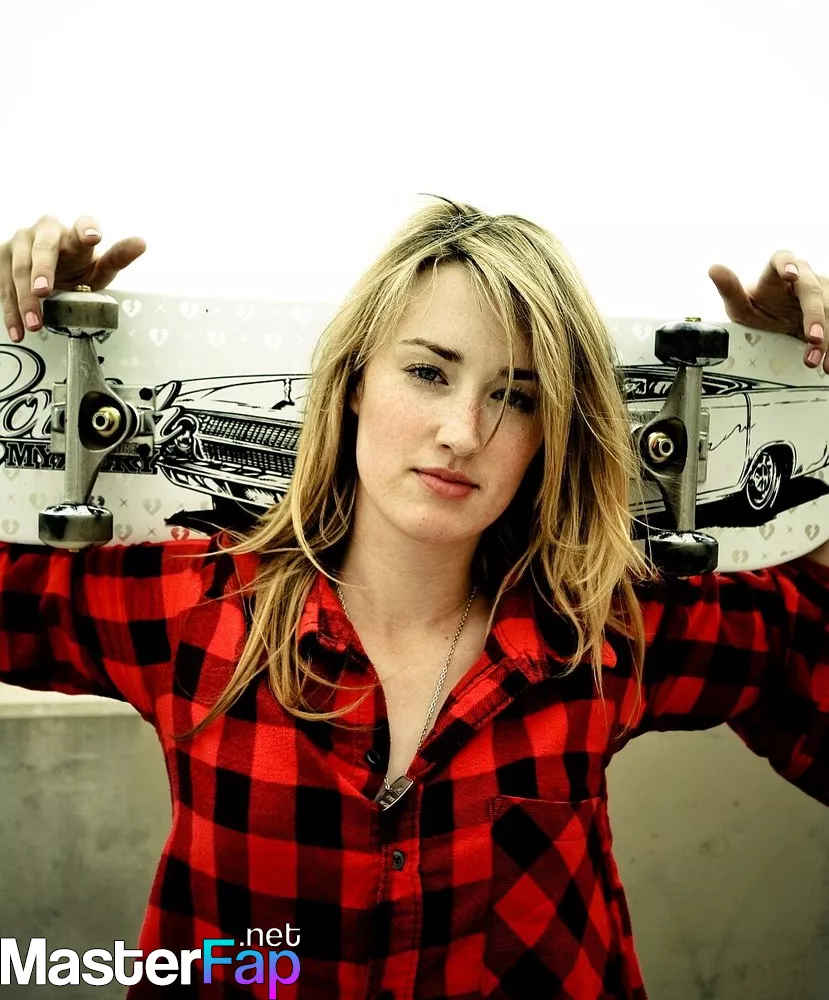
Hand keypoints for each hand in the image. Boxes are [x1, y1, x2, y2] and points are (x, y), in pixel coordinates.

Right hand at [0, 215, 145, 342]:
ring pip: (19, 269)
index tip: (93, 236)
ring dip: (25, 299)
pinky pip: (3, 284)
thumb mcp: (100, 267)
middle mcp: (45, 230)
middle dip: (42, 271)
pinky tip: (18, 328)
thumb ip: (118, 258)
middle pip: (43, 249)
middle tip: (44, 291)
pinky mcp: (3, 256)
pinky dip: (10, 310)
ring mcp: (21, 241)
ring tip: (34, 323)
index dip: (87, 229)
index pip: (83, 226)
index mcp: (73, 232)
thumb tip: (141, 243)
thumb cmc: (77, 267)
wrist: (51, 273)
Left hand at [708, 251, 827, 372]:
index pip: (782, 259)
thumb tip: (714, 269)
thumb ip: (729, 290)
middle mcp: (802, 277)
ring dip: (826, 336)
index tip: (789, 275)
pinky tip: (828, 361)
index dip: (787, 264)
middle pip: (812, 291)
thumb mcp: (740, 306)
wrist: (776, 323)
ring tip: (815, 358)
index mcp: (776, 273)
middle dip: (814, 315)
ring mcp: (820, 291)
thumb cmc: (759, 310)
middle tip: (813, 337)